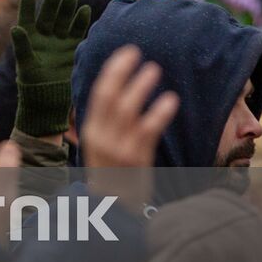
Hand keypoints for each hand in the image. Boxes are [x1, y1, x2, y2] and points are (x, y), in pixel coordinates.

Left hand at [11, 0, 90, 137]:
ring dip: (68, 7)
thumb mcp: (25, 64)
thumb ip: (21, 46)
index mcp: (28, 37)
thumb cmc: (32, 82)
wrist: (50, 97)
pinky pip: (78, 30)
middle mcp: (44, 35)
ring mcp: (59, 39)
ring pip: (64, 19)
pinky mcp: (73, 46)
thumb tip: (15, 28)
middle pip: (48, 14)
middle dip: (52, 1)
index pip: (26, 16)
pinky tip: (85, 9)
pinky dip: (81, 21)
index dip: (27, 3)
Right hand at [80, 46, 178, 209]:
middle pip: (109, 96)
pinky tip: (171, 100)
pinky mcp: (135, 159)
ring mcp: (117, 148)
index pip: (98, 92)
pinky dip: (158, 113)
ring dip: (141, 86)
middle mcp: (100, 136)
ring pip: (127, 109)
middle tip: (137, 52)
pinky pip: (147, 130)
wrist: (114, 209)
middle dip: (122, 71)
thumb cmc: (112, 173)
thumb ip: (106, 122)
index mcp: (91, 129)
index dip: (112, 70)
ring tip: (154, 69)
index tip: (126, 53)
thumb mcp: (101, 146)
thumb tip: (117, 92)